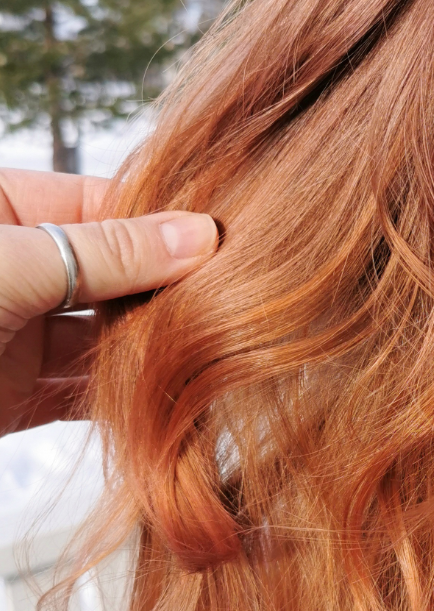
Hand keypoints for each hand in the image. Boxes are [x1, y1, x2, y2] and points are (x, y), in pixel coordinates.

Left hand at [0, 168, 217, 434]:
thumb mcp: (14, 264)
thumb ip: (107, 253)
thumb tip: (199, 235)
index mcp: (2, 209)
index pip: (102, 207)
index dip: (163, 226)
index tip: (227, 244)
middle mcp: (15, 268)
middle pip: (110, 275)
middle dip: (164, 292)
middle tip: (232, 304)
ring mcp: (12, 334)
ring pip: (100, 338)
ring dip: (149, 351)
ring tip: (211, 353)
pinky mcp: (11, 396)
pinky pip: (78, 396)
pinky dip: (122, 403)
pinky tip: (169, 400)